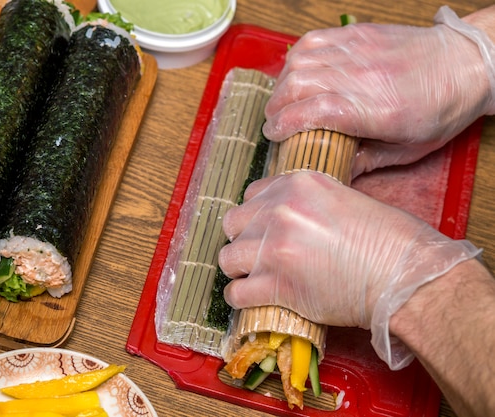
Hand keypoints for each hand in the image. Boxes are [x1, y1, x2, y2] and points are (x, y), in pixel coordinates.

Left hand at [219, 172, 478, 366]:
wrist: (404, 276)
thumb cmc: (390, 240)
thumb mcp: (344, 198)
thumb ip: (306, 202)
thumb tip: (286, 217)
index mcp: (297, 183)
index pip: (251, 195)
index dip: (256, 215)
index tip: (264, 229)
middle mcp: (279, 210)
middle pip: (233, 224)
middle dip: (243, 240)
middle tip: (259, 254)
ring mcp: (274, 247)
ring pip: (227, 258)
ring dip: (239, 269)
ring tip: (254, 278)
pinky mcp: (277, 285)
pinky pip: (235, 292)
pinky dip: (240, 298)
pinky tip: (252, 299)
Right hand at [263, 8, 494, 176]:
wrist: (465, 63)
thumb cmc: (440, 108)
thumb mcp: (408, 150)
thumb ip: (365, 161)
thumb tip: (330, 169)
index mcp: (378, 110)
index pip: (316, 110)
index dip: (285, 123)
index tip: (273, 134)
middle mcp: (364, 77)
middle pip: (300, 84)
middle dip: (277, 106)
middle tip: (274, 122)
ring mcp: (359, 50)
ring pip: (300, 61)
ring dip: (283, 84)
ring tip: (283, 101)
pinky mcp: (357, 34)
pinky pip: (312, 41)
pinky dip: (295, 59)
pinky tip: (297, 74)